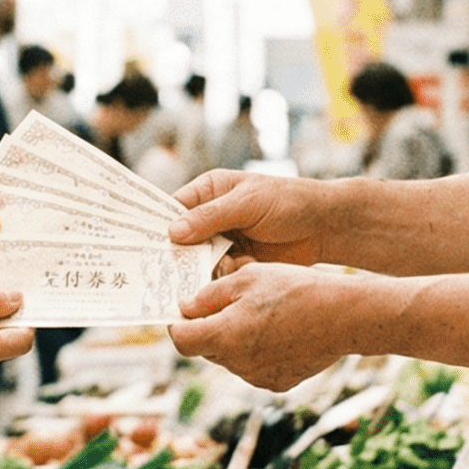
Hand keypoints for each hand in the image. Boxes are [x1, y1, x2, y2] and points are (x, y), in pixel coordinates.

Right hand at [169, 169, 331, 270]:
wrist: (324, 227)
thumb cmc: (288, 202)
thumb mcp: (247, 203)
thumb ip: (210, 217)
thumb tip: (172, 232)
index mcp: (209, 192)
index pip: (173, 208)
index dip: (157, 226)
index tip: (143, 245)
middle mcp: (211, 217)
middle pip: (182, 240)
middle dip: (181, 254)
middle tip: (175, 269)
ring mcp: (224, 241)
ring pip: (199, 261)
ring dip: (208, 267)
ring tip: (226, 264)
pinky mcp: (238, 262)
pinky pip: (219, 274)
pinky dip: (227, 275)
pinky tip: (244, 267)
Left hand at [169, 263, 360, 391]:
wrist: (344, 315)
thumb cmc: (295, 290)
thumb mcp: (247, 278)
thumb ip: (210, 295)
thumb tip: (186, 307)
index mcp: (224, 336)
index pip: (182, 340)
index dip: (179, 325)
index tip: (185, 311)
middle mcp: (237, 364)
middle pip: (207, 348)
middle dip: (210, 327)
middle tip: (227, 303)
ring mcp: (258, 377)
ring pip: (231, 357)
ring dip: (234, 339)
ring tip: (260, 313)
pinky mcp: (278, 383)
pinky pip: (255, 367)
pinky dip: (257, 351)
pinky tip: (278, 331)